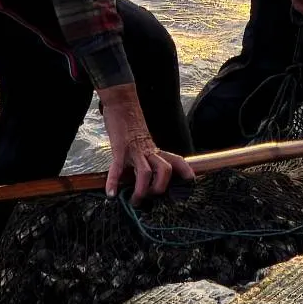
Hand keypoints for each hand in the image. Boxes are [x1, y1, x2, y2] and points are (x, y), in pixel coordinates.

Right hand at [98, 84, 193, 200]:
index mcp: (155, 149)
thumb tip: (148, 172)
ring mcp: (134, 150)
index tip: (191, 183)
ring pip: (146, 172)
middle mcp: (148, 150)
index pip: (177, 160)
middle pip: (165, 170)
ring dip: (142, 190)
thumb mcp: (144, 140)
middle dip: (160, 188)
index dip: (186, 172)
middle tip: (150, 198)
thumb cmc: (132, 123)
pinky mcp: (120, 149)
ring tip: (134, 201)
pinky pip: (118, 168)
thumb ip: (147, 154)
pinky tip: (111, 194)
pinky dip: (114, 182)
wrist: (122, 102)